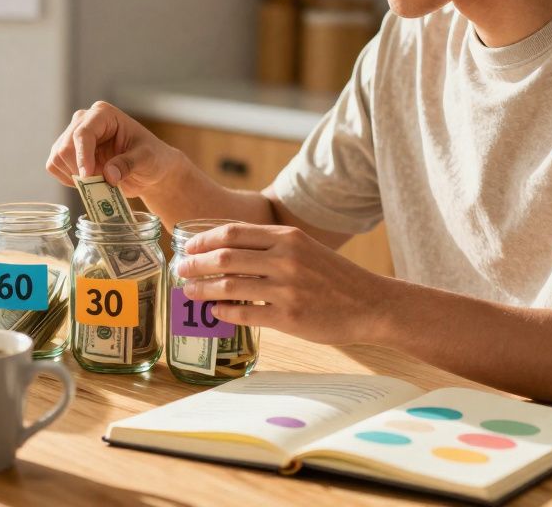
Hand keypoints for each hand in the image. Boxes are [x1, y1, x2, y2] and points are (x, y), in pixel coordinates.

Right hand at [45, 101, 180, 197]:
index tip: (89, 177)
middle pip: (66, 147)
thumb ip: (129, 164)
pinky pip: (54, 167)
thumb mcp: (147, 159)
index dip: (83, 156)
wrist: (147, 170)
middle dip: (80, 170)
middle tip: (101, 183)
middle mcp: (83, 121)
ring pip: (57, 158)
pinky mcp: (66, 153)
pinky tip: (88, 182)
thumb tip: (109, 175)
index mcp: (103, 114)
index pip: (83, 133)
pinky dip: (68, 180)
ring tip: (99, 181)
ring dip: (75, 177)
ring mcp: (72, 136)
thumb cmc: (151, 158)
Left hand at [177, 223, 385, 344]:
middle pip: (224, 257)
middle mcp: (285, 259)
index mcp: (287, 238)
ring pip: (229, 286)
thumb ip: (271, 246)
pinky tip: (216, 311)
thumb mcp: (305, 249)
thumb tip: (227, 251)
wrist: (371, 304)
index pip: (233, 233)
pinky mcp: (289, 318)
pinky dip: (224, 311)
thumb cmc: (334, 277)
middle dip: (195, 264)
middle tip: (181, 270)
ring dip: (203, 289)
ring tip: (190, 292)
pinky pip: (245, 313)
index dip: (204, 240)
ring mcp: (287, 289)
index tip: (187, 247)